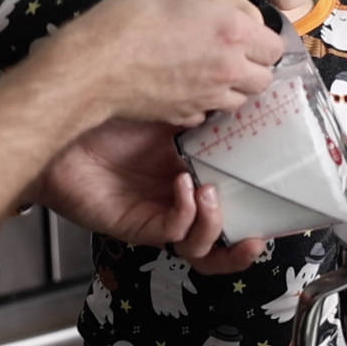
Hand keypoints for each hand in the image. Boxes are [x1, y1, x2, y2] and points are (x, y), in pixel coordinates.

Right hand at [34, 0, 282, 128]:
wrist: (92, 68)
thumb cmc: (124, 25)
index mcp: (231, 31)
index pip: (274, 46)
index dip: (264, 40)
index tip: (250, 35)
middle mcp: (227, 67)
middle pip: (264, 78)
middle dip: (255, 68)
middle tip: (235, 55)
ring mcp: (209, 96)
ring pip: (241, 100)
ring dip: (234, 88)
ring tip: (213, 72)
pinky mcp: (187, 115)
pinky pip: (209, 114)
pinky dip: (206, 104)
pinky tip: (189, 88)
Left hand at [34, 119, 266, 274]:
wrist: (63, 121)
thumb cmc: (110, 109)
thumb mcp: (171, 103)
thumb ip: (208, 108)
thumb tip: (248, 96)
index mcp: (196, 171)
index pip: (236, 199)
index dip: (259, 207)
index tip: (283, 196)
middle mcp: (182, 199)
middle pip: (223, 239)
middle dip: (246, 242)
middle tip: (259, 231)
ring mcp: (161, 215)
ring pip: (200, 249)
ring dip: (214, 225)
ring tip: (213, 195)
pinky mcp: (139, 225)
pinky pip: (174, 233)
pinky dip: (186, 212)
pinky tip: (185, 185)